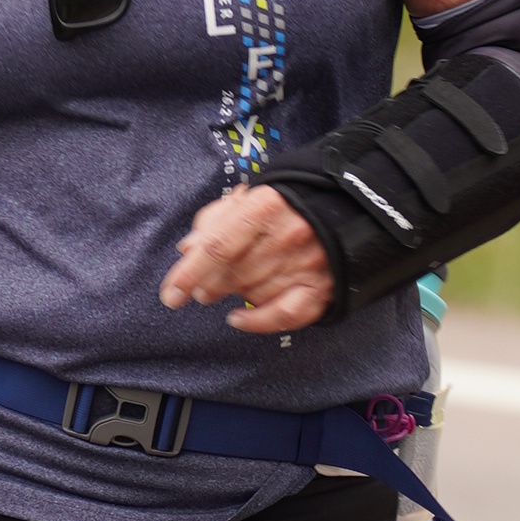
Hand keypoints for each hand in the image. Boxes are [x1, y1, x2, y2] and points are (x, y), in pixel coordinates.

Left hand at [160, 182, 333, 339]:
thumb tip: (187, 249)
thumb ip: (215, 221)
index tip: (171, 294)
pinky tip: (237, 318)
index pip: (218, 247)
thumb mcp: (250, 198)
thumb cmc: (289, 203)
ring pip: (252, 293)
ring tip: (230, 287)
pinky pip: (283, 315)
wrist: (348, 207)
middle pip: (232, 273)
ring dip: (233, 294)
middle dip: (209, 284)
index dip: (189, 273)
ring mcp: (306, 264)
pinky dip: (257, 322)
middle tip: (204, 287)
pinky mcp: (320, 288)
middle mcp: (287, 235)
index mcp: (265, 206)